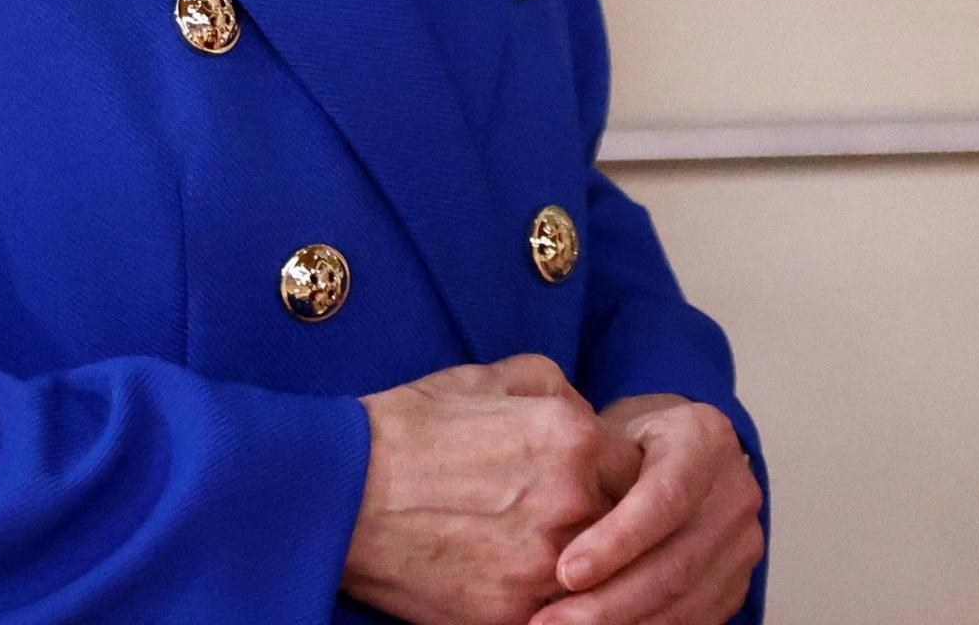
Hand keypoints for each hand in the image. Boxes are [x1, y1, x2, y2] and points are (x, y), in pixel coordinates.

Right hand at [344, 355, 640, 624]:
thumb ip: (559, 391)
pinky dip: (550, 605)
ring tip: (537, 555)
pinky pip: (560, 615)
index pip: (640, 471)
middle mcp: (571, 500)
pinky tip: (517, 583)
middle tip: (570, 525)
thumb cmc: (409, 428)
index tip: (600, 487)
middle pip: (629, 527)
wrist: (337, 490)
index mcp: (574, 437)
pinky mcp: (510, 612)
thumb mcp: (492, 377)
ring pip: (599, 578)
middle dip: (608, 527)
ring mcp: (543, 563)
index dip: (621, 481)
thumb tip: (590, 416)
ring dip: (583, 571)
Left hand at [535, 393, 763, 624]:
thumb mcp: (606, 437)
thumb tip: (540, 522)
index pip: (667, 497)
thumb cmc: (625, 448)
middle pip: (677, 562)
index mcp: (706, 440)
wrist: (674, 460)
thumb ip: (587, 471)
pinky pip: (691, 621)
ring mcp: (743, 543)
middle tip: (550, 621)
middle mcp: (735, 493)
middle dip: (609, 602)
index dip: (618, 540)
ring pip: (684, 601)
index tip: (566, 571)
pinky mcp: (736, 583)